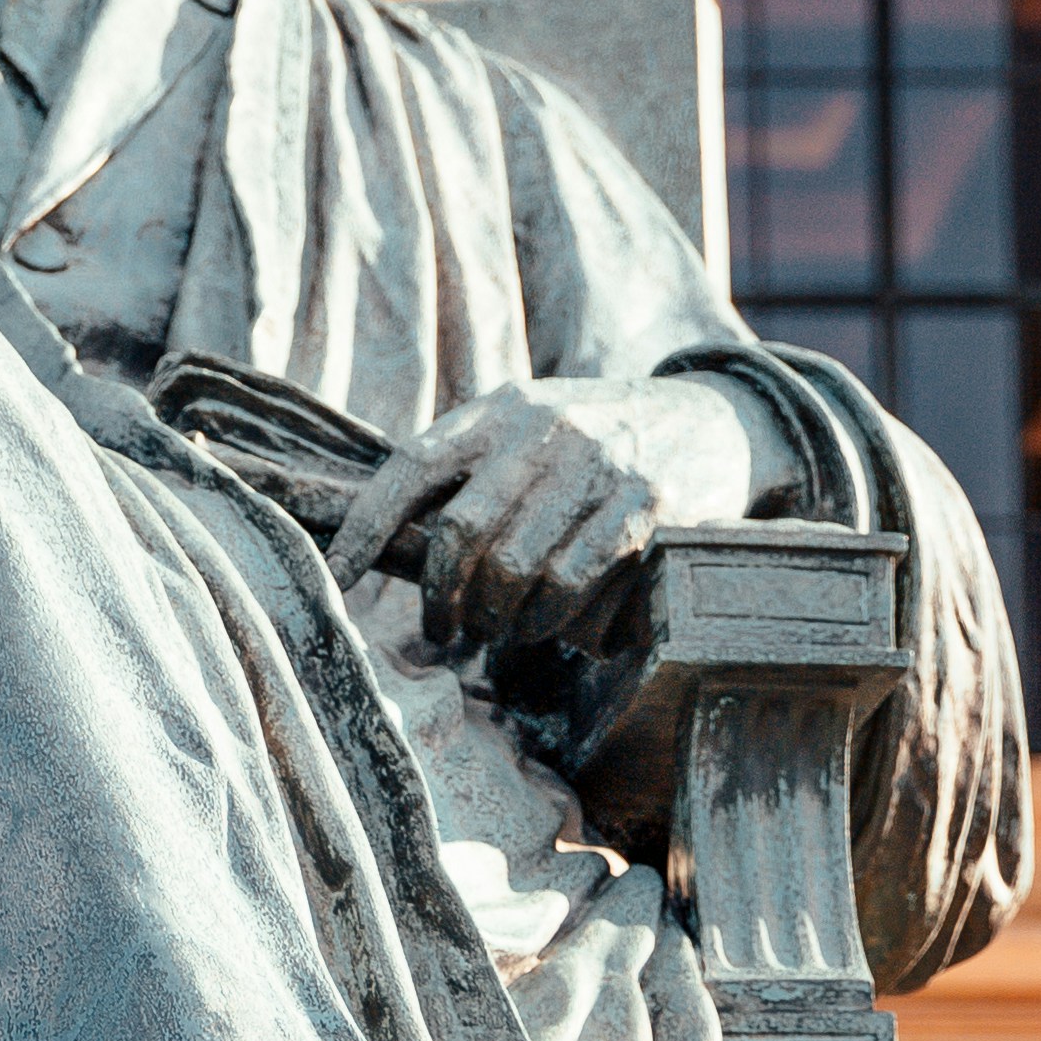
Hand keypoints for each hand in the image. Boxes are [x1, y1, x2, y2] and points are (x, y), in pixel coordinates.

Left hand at [324, 371, 764, 660]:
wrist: (706, 422)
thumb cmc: (592, 446)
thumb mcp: (527, 432)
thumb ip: (469, 476)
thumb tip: (389, 551)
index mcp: (497, 410)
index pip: (409, 467)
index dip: (366, 529)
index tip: (335, 581)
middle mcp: (541, 429)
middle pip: (461, 533)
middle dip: (443, 597)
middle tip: (443, 629)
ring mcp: (596, 464)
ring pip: (517, 568)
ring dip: (500, 619)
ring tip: (500, 630)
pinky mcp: (645, 504)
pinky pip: (576, 582)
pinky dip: (554, 620)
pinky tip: (552, 627)